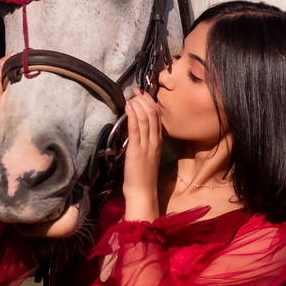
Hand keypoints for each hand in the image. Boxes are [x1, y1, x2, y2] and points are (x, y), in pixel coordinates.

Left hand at [122, 88, 161, 221]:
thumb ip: (144, 140)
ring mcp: (146, 145)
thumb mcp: (146, 154)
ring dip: (138, 105)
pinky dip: (132, 116)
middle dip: (143, 99)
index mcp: (158, 141)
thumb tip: (136, 126)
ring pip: (146, 118)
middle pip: (153, 113)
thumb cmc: (142, 175)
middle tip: (135, 93)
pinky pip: (136, 130)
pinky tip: (128, 107)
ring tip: (131, 96)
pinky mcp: (136, 150)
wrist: (143, 192)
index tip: (141, 93)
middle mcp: (154, 141)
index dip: (149, 101)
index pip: (157, 116)